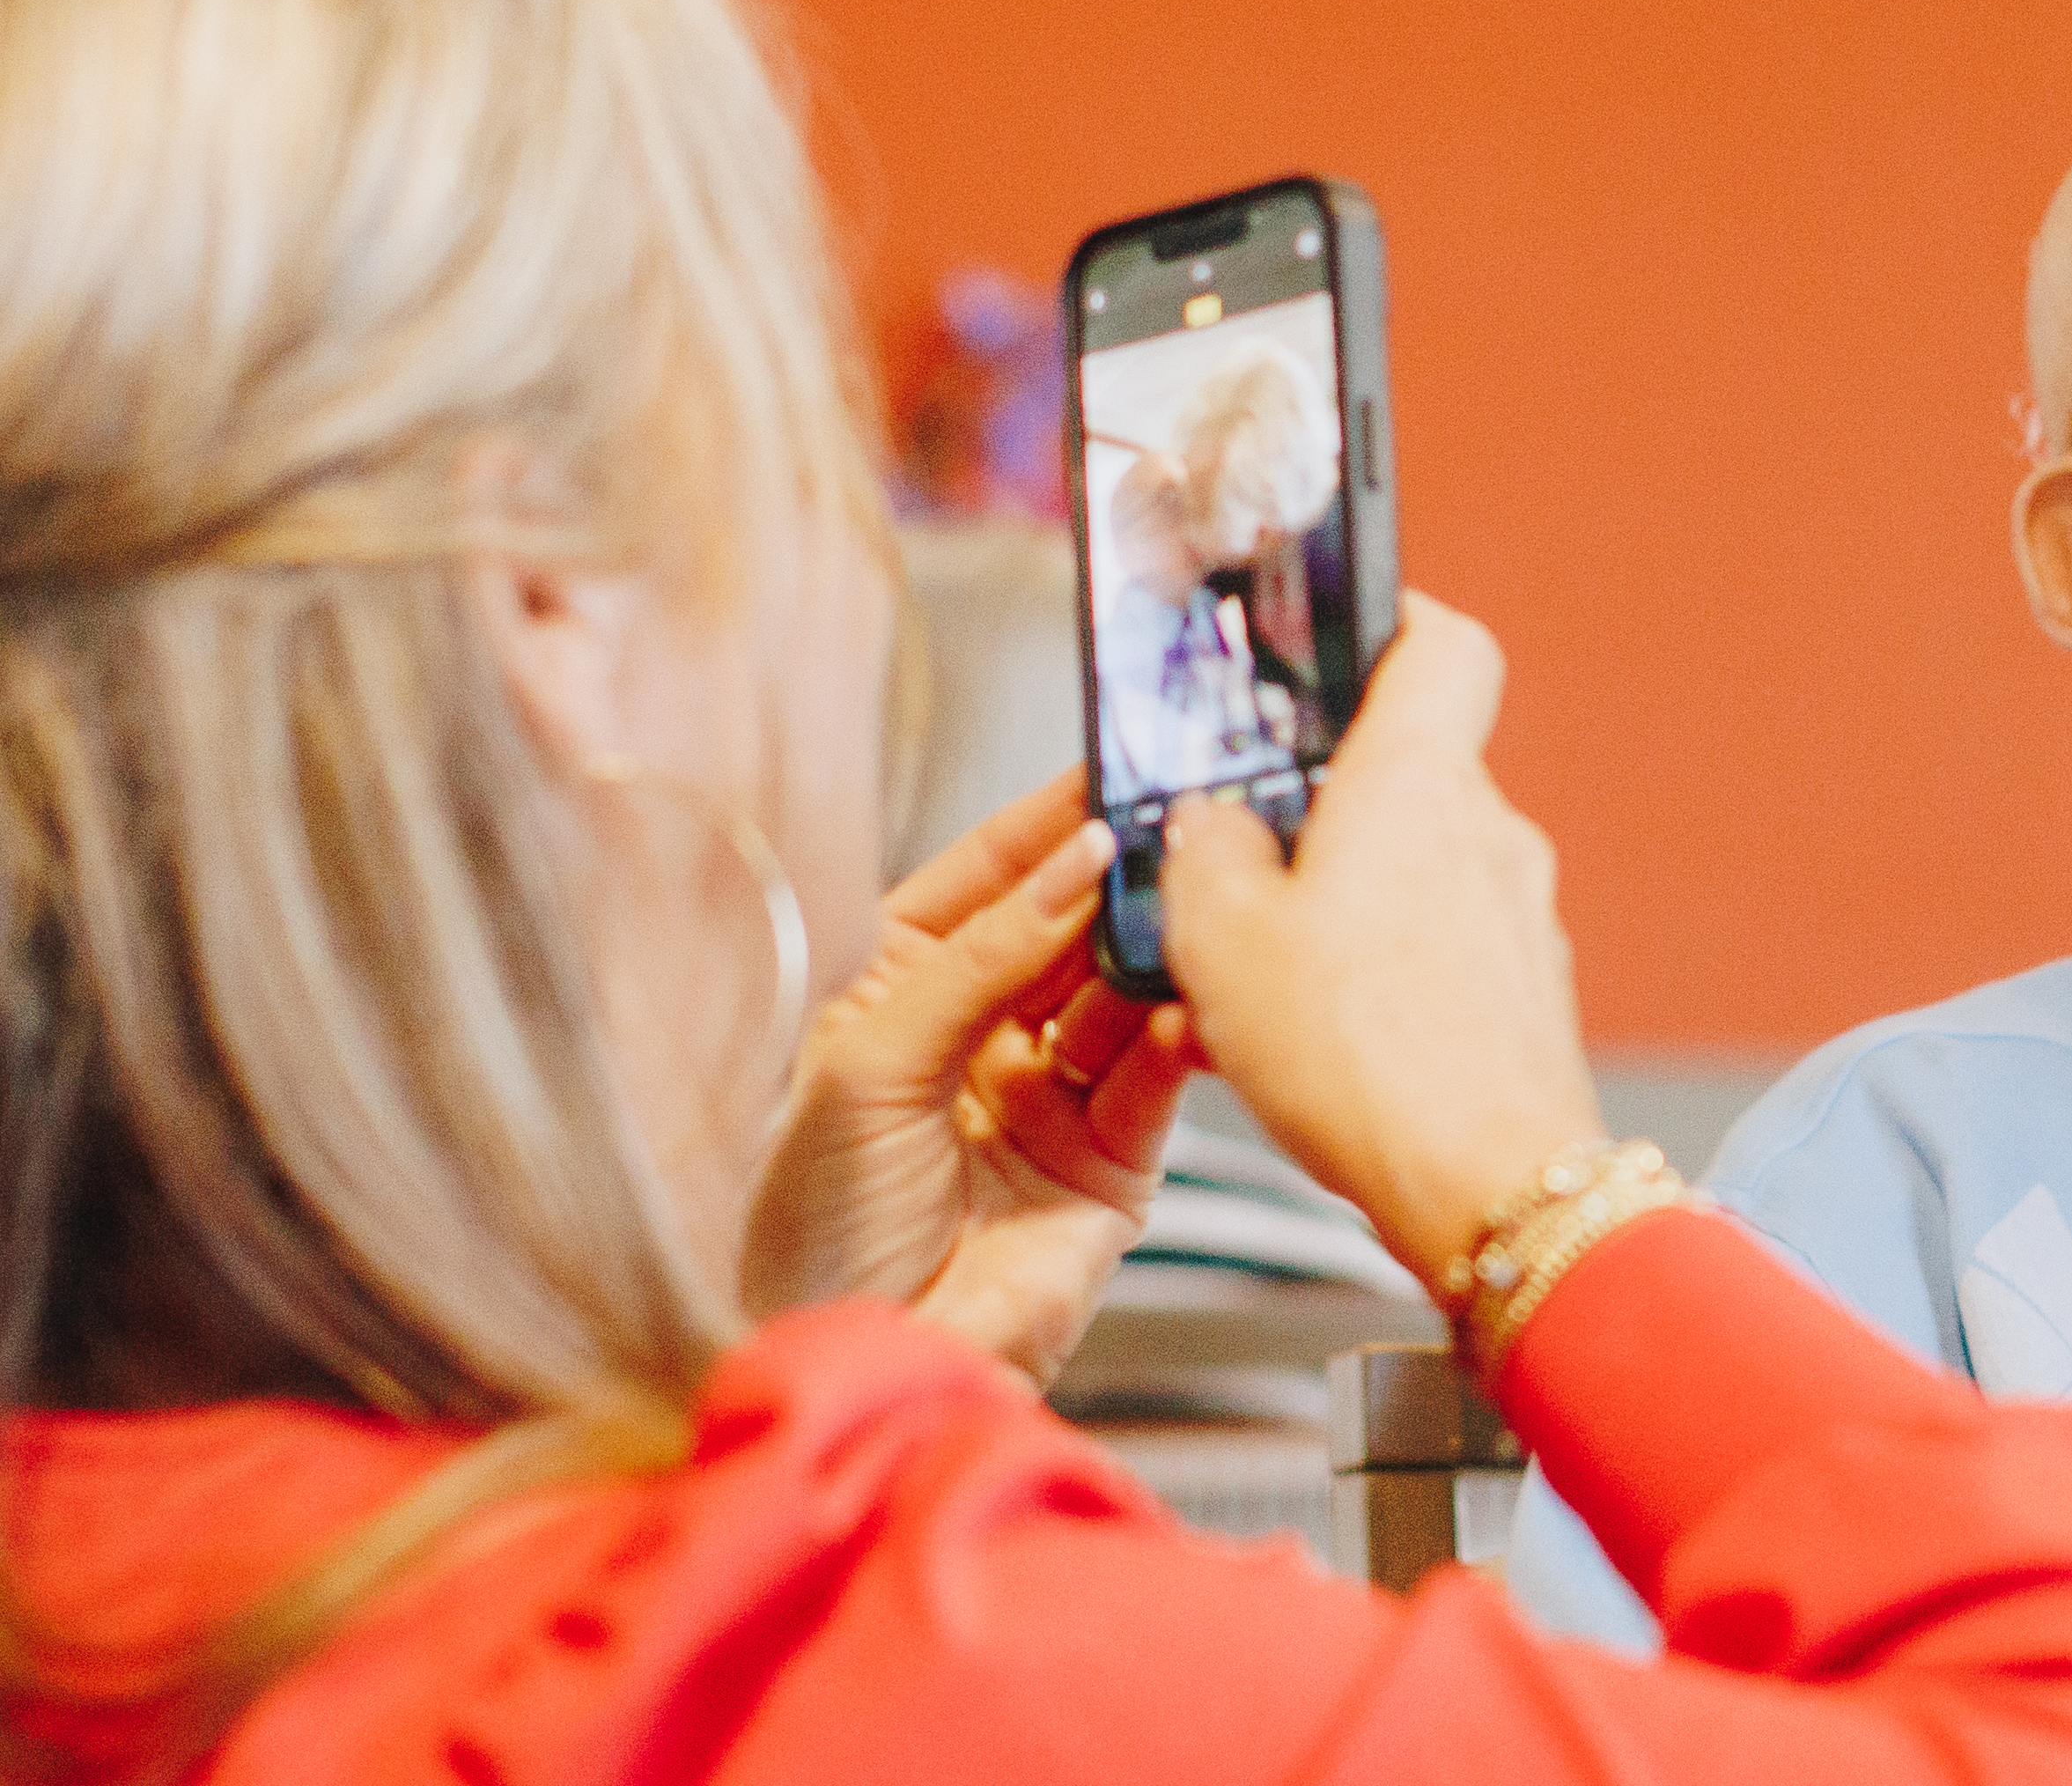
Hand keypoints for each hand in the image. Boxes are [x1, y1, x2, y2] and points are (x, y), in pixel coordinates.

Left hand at [742, 770, 1199, 1385]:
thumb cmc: (812, 1232)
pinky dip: (1179, 1036)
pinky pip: (1158, 1074)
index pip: (987, 878)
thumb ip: (981, 958)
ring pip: (1123, 991)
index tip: (1110, 766)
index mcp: (899, 989)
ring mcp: (1052, 1095)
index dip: (1046, 823)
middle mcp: (981, 1033)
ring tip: (1195, 900)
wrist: (856, 1368)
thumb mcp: (871, 1063)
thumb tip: (1074, 863)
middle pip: (1068, 924)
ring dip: (1158, 947)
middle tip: (1180, 818)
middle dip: (1118, 874)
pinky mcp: (1114, 1159)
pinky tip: (1187, 1003)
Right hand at [1161, 594, 1604, 1284]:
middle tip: (1245, 850)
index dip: (1393, 623)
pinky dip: (1386, 973)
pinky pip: (1444, 952)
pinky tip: (1324, 1037)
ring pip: (1422, 871)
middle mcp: (1488, 832)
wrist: (1490, 1189)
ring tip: (1267, 972)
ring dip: (1349, 901)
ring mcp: (1519, 917)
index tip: (1337, 631)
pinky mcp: (1526, 997)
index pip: (1442, 644)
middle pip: (1410, 771)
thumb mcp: (1222, 941)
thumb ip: (1205, 854)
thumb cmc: (1366, 1059)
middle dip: (1326, 803)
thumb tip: (1212, 825)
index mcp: (1419, 780)